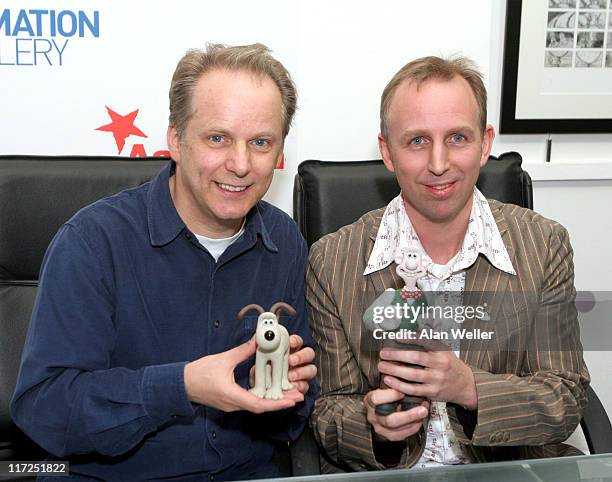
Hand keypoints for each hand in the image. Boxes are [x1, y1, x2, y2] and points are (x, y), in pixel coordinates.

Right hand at [184, 337, 302, 412]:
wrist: (181, 384)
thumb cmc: (199, 373)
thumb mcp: (223, 359)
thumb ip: (242, 351)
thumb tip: (257, 340)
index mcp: (232, 396)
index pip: (259, 404)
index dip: (277, 403)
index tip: (291, 399)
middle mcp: (233, 404)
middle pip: (261, 407)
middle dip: (281, 402)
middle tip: (298, 396)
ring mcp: (232, 405)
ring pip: (257, 406)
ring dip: (273, 401)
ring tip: (289, 394)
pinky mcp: (230, 401)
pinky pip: (250, 402)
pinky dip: (263, 398)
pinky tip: (271, 392)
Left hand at [249, 334, 315, 395]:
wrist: (257, 393)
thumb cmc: (259, 374)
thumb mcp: (254, 361)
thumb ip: (254, 349)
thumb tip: (256, 338)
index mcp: (287, 351)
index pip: (297, 342)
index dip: (296, 341)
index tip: (290, 342)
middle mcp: (297, 361)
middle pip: (309, 354)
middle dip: (301, 356)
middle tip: (291, 361)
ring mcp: (300, 374)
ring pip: (311, 369)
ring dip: (302, 372)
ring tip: (290, 376)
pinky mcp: (300, 388)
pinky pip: (305, 385)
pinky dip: (300, 385)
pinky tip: (292, 386)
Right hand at [364, 388, 428, 441]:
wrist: (378, 410)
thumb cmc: (384, 395)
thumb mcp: (384, 386)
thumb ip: (393, 383)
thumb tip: (406, 372)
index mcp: (370, 401)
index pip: (376, 399)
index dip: (390, 395)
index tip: (403, 391)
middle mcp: (373, 416)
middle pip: (389, 420)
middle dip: (409, 415)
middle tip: (423, 409)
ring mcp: (380, 427)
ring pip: (397, 429)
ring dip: (414, 421)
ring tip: (424, 412)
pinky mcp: (388, 436)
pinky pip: (402, 435)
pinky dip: (413, 427)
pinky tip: (420, 420)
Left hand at [378, 346, 477, 409]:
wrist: (466, 385)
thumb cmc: (450, 365)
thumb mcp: (444, 350)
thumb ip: (428, 343)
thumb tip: (407, 334)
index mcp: (442, 352)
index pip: (424, 342)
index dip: (409, 339)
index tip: (395, 337)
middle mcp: (440, 365)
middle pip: (415, 358)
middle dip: (396, 355)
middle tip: (383, 354)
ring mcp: (436, 380)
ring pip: (412, 375)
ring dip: (394, 371)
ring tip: (382, 367)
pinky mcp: (432, 392)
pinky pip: (413, 389)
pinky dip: (400, 385)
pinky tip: (390, 381)